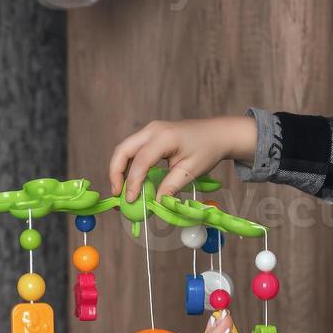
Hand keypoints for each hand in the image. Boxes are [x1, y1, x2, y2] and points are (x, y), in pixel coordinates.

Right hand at [108, 116, 258, 203]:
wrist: (217, 134)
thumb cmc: (207, 150)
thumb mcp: (191, 171)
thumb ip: (171, 186)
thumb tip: (156, 202)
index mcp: (165, 137)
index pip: (141, 161)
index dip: (133, 182)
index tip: (130, 200)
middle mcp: (152, 130)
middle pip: (123, 150)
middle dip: (115, 173)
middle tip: (117, 194)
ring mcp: (149, 130)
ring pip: (124, 149)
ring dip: (119, 170)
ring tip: (122, 191)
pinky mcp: (150, 135)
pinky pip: (132, 150)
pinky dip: (127, 165)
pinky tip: (130, 181)